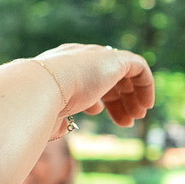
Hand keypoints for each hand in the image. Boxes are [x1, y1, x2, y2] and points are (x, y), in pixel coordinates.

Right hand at [34, 45, 155, 129]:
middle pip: (106, 76)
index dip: (94, 96)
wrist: (40, 88)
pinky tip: (146, 105)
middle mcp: (78, 57)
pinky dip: (145, 85)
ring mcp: (96, 55)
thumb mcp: (48, 115)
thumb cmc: (39, 107)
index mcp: (60, 66)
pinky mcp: (114, 59)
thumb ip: (57, 118)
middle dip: (117, 100)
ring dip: (132, 96)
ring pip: (123, 73)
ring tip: (137, 117)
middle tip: (126, 122)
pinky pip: (138, 67)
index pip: (85, 76)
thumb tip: (63, 127)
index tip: (97, 113)